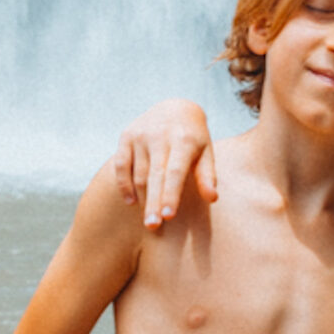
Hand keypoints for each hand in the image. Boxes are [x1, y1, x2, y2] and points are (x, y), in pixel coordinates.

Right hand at [111, 98, 217, 229]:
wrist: (174, 107)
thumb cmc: (194, 138)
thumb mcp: (206, 152)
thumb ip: (207, 175)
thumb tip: (212, 198)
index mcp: (183, 139)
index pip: (175, 171)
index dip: (171, 194)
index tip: (169, 217)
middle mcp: (160, 135)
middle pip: (155, 175)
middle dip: (153, 202)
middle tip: (152, 227)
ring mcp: (141, 135)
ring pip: (138, 173)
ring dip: (142, 198)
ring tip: (149, 221)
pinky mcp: (126, 136)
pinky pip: (121, 165)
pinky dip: (124, 184)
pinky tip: (131, 202)